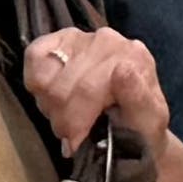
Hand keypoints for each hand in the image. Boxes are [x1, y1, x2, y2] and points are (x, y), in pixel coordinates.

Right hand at [22, 26, 172, 156]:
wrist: (133, 132)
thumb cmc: (141, 131)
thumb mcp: (148, 124)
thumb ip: (139, 98)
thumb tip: (123, 69)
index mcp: (133, 56)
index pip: (88, 88)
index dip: (75, 120)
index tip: (75, 144)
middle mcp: (107, 40)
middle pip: (64, 86)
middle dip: (63, 119)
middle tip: (72, 138)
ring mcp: (80, 37)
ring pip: (45, 77)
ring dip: (51, 107)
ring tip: (67, 122)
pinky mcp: (56, 40)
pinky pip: (33, 58)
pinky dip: (36, 86)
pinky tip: (52, 101)